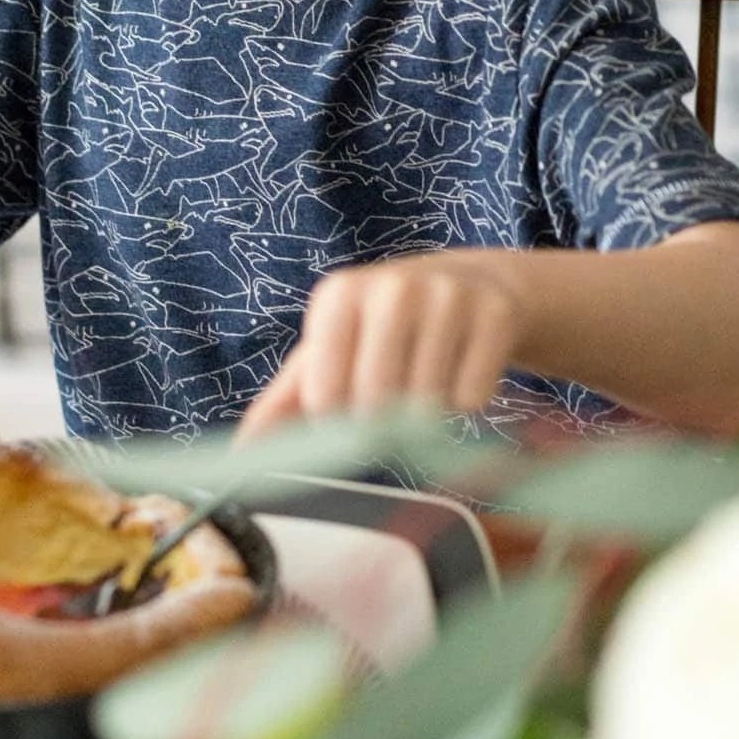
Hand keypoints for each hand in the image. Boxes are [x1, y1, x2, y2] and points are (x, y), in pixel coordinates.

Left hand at [236, 254, 524, 438]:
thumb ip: (285, 402)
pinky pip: (471, 398)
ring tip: (427, 377)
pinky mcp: (495, 315)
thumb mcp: (330, 350)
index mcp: (339, 296)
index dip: (337, 416)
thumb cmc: (383, 327)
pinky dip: (465, 402)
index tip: (347, 401)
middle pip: (376, 402)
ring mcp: (448, 297)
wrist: (470, 283)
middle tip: (392, 396)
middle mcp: (392, 288)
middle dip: (383, 419)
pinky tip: (459, 370)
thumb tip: (243, 454)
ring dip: (426, 412)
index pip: (325, 395)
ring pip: (427, 404)